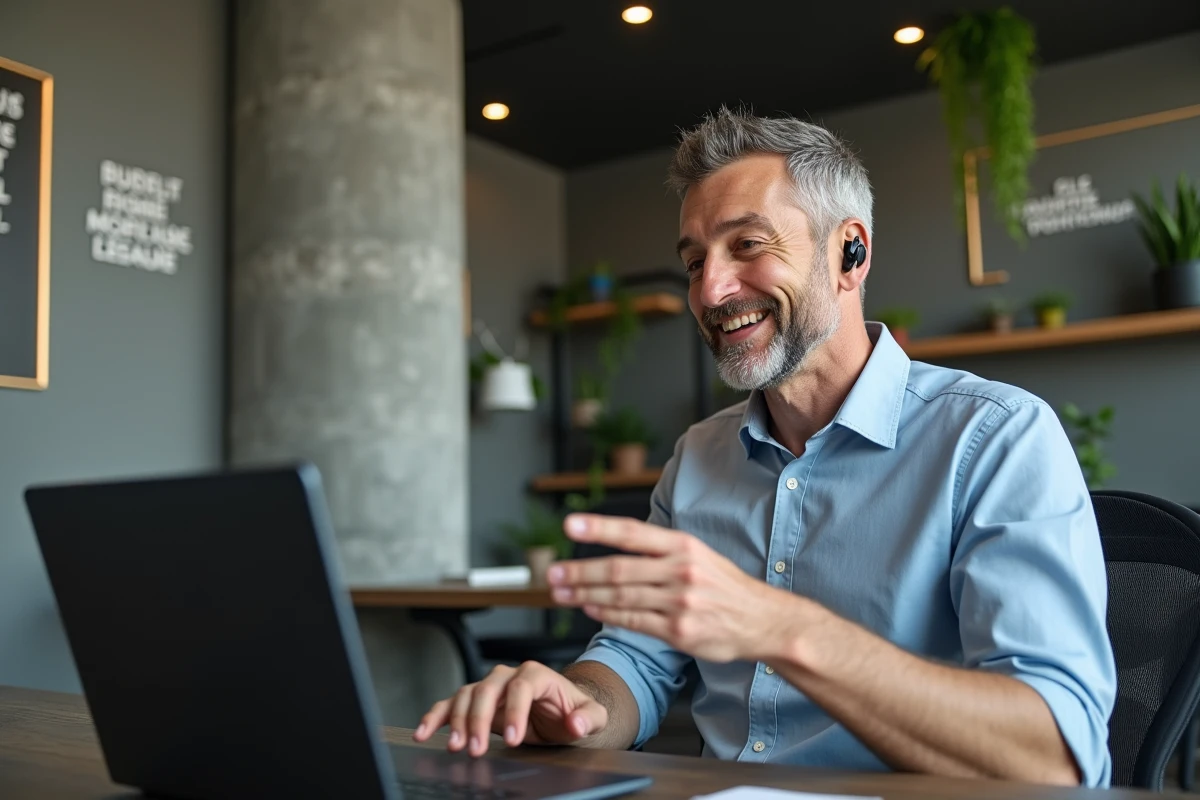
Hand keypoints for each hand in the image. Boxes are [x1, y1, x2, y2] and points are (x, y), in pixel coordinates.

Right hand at [411, 661, 607, 756]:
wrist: (560, 711)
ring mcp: (489, 687)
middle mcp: (509, 676)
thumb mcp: (591, 716)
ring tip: (455, 747)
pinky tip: (424, 732)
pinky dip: (435, 716)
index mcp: (537, 674)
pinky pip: (450, 704)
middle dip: (479, 719)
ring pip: (466, 695)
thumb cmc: (573, 711)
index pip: (521, 687)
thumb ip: (587, 718)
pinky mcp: (475, 701)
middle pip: (487, 690)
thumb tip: (575, 723)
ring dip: (456, 721)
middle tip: (477, 748)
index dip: (515, 711)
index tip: (513, 739)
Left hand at [547, 513, 784, 662]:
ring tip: (561, 593)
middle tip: (553, 573)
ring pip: (620, 596)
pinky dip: (607, 614)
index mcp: (684, 546)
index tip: (569, 525)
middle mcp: (680, 571)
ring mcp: (679, 603)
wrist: (764, 622)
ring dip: (585, 594)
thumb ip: (662, 551)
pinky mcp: (678, 632)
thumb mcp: (700, 555)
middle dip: (580, 571)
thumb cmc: (726, 587)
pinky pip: (633, 621)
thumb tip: (619, 545)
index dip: (598, 527)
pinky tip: (589, 607)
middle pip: (618, 569)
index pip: (632, 533)